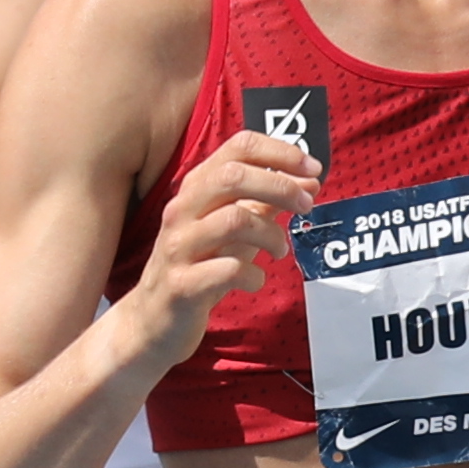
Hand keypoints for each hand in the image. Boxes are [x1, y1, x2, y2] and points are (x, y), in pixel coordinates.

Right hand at [137, 125, 321, 335]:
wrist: (155, 318)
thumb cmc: (201, 265)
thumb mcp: (235, 228)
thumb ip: (267, 202)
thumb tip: (309, 180)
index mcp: (196, 188)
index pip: (238, 148)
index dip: (280, 152)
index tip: (313, 167)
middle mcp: (182, 210)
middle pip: (234, 177)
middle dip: (280, 187)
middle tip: (306, 205)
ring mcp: (178, 247)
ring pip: (234, 220)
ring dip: (271, 235)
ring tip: (280, 251)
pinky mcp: (182, 284)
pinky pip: (228, 270)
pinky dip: (253, 275)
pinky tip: (255, 280)